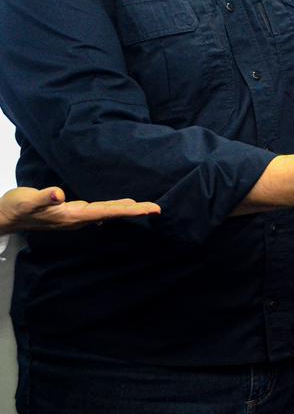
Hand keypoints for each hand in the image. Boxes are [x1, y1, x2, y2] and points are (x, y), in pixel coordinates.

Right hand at [0, 187, 160, 234]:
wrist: (4, 216)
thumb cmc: (16, 207)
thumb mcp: (26, 200)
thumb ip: (42, 197)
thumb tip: (58, 194)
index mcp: (72, 216)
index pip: (107, 212)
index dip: (129, 210)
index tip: (149, 209)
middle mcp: (77, 219)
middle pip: (112, 213)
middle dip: (135, 211)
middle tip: (158, 209)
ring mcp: (74, 217)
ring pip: (106, 212)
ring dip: (126, 209)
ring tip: (145, 207)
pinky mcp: (70, 213)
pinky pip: (98, 211)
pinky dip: (112, 208)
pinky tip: (118, 208)